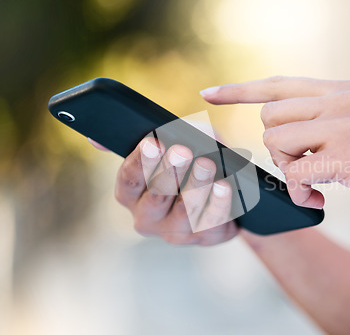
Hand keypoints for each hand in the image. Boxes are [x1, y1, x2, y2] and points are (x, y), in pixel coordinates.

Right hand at [89, 138, 238, 245]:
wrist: (227, 184)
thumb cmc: (191, 156)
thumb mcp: (170, 142)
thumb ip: (141, 140)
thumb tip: (95, 140)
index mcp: (131, 195)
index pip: (129, 180)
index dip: (141, 162)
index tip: (153, 142)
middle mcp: (148, 218)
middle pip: (156, 198)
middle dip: (170, 172)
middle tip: (182, 151)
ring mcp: (177, 232)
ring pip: (185, 212)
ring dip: (197, 186)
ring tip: (208, 164)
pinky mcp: (206, 237)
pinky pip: (212, 222)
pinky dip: (219, 203)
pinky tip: (224, 186)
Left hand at [201, 76, 349, 248]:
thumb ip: (320, 119)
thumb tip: (272, 123)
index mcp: (343, 90)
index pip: (278, 84)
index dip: (239, 90)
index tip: (208, 93)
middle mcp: (344, 99)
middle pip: (270, 116)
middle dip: (278, 148)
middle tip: (305, 165)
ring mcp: (347, 125)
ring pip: (276, 141)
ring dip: (289, 170)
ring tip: (316, 181)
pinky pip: (293, 172)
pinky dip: (299, 192)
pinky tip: (318, 198)